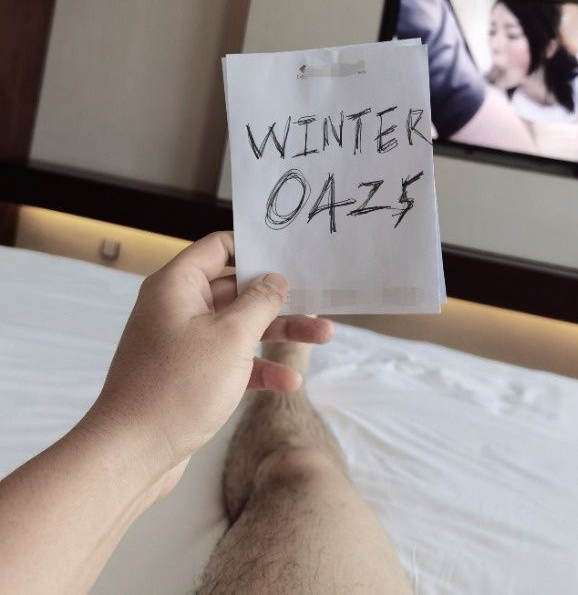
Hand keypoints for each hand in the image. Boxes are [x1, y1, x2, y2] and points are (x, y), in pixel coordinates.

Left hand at [87, 232, 332, 496]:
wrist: (131, 454)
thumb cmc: (177, 387)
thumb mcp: (231, 337)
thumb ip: (259, 302)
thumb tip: (274, 280)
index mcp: (178, 285)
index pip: (219, 247)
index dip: (254, 247)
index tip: (290, 253)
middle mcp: (178, 308)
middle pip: (237, 290)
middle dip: (279, 298)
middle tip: (318, 300)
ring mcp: (184, 344)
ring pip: (239, 327)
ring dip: (279, 333)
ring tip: (323, 337)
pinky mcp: (189, 376)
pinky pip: (231, 360)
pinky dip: (258, 367)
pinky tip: (288, 383)